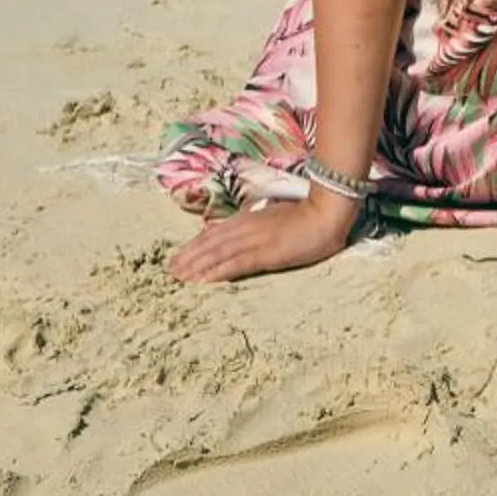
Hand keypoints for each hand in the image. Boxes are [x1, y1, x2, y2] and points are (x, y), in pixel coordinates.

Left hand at [169, 188, 360, 283]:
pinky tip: (203, 281)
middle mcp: (246, 227)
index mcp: (249, 218)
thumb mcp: (275, 217)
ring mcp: (254, 240)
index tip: (178, 257)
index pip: (214, 233)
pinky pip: (235, 265)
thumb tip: (239, 232)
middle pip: (211, 243)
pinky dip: (216, 272)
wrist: (327, 213)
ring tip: (179, 277)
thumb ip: (256, 224)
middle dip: (189, 257)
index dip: (195, 246)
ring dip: (196, 266)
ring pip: (217, 253)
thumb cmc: (306, 215)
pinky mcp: (265, 253)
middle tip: (170, 271)